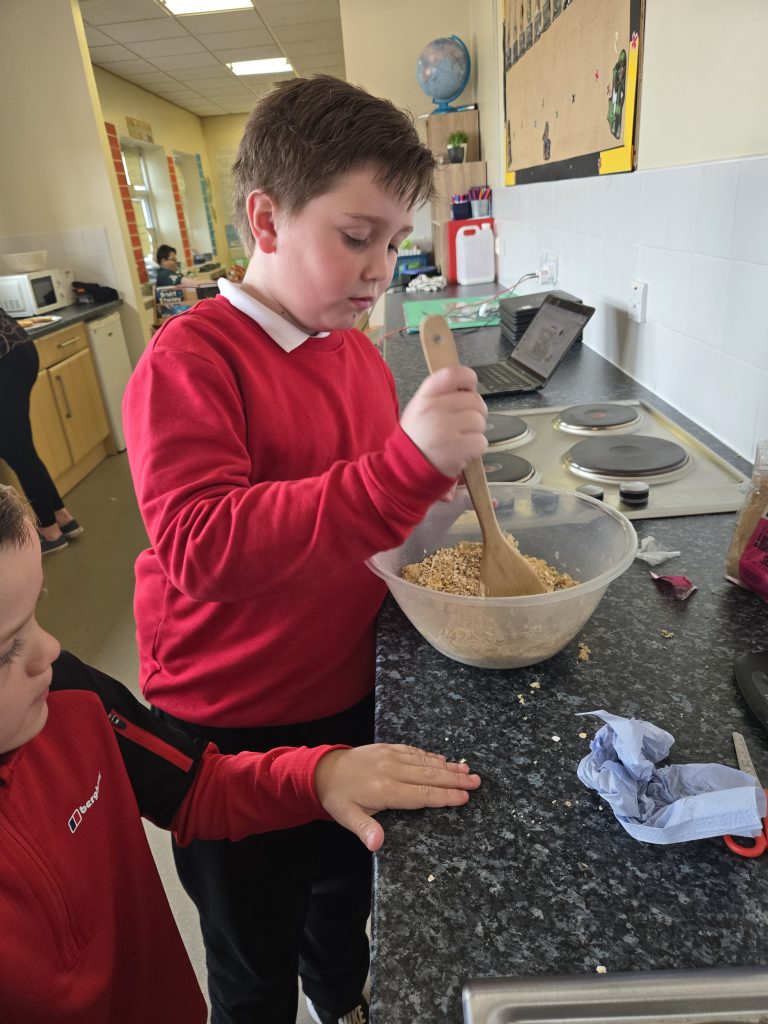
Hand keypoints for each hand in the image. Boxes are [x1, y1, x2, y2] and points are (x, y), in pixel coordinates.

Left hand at [314, 743, 480, 850]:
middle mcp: (391, 770)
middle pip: (428, 775)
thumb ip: (365, 829)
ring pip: (424, 762)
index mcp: (384, 789)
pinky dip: (430, 756)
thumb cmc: (338, 798)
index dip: (444, 796)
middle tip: (477, 782)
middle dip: (454, 779)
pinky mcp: (387, 747)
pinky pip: (414, 751)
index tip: (463, 798)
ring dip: (447, 766)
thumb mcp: (346, 817)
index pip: (421, 794)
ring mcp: (390, 756)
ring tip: (468, 771)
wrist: (323, 769)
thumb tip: (377, 845)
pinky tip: (443, 760)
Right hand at [400, 367, 487, 477]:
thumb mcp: (419, 409)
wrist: (404, 470)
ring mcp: (446, 429)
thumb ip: (440, 395)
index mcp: (425, 397)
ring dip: (475, 432)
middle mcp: (434, 410)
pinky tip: (462, 452)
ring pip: (480, 421)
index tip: (470, 387)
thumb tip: (470, 388)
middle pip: (475, 400)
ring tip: (459, 440)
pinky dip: (476, 449)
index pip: (453, 374)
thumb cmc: (416, 439)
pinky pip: (481, 441)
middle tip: (463, 425)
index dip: (468, 378)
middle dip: (475, 413)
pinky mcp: (458, 448)